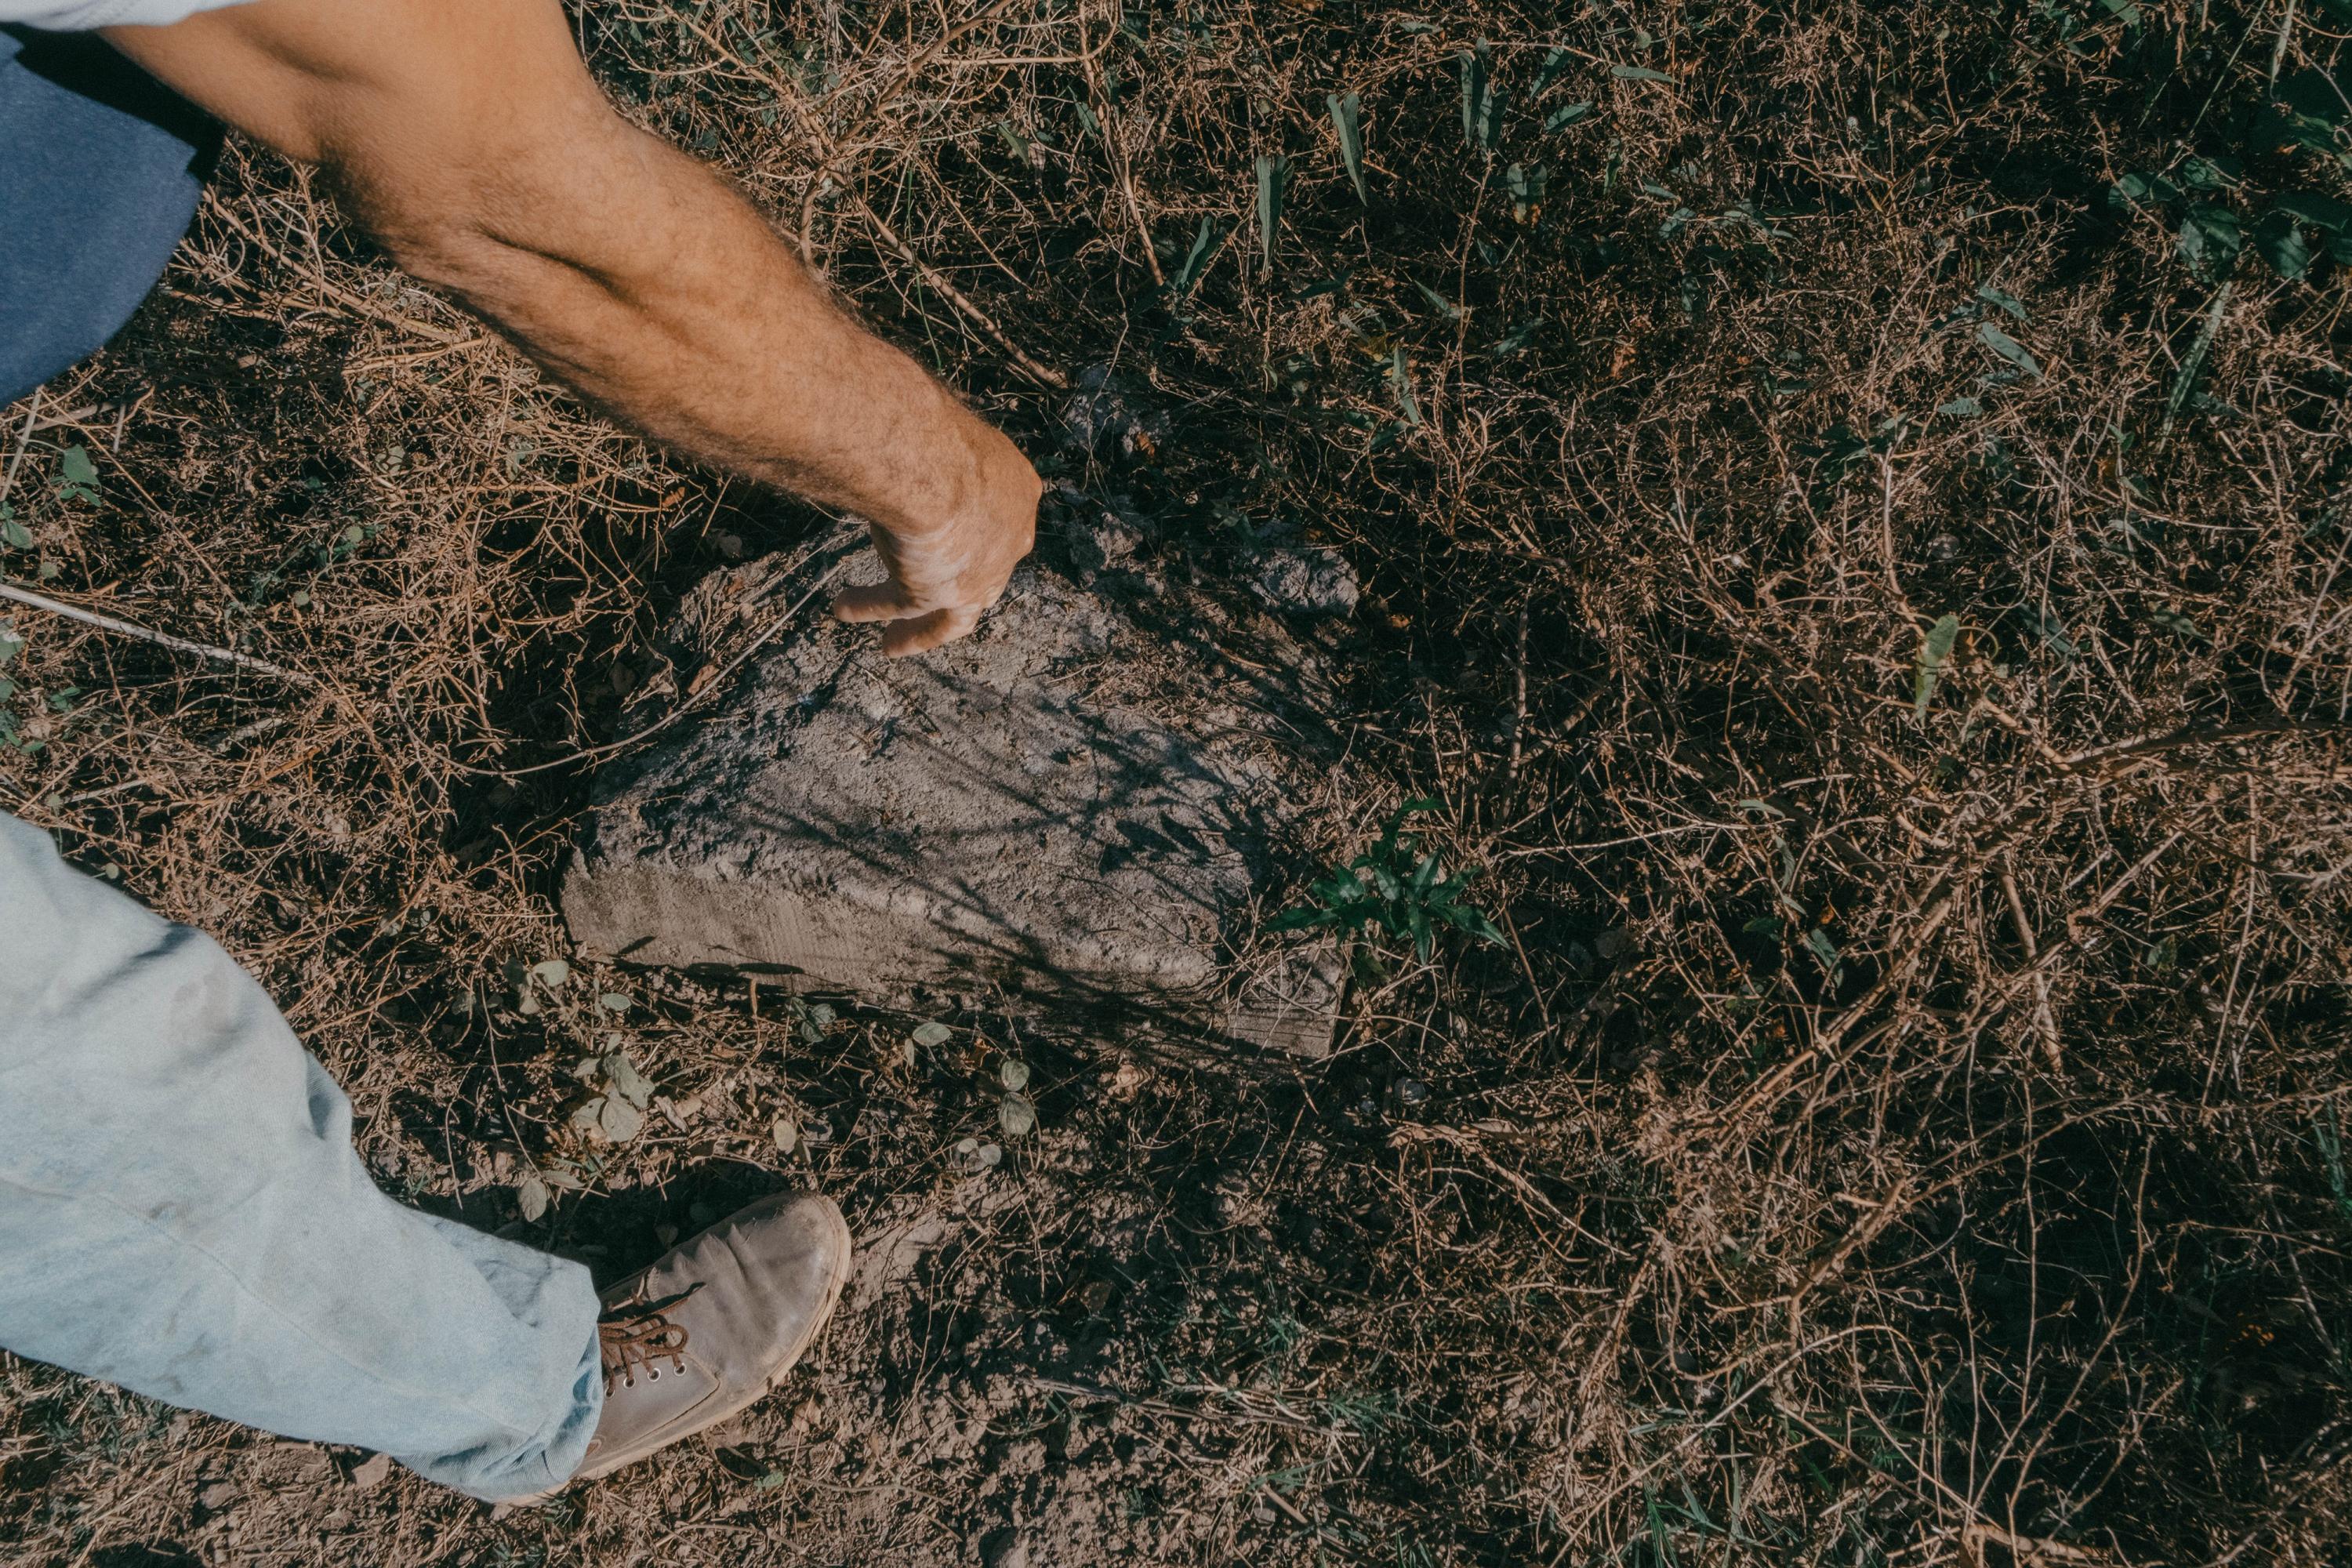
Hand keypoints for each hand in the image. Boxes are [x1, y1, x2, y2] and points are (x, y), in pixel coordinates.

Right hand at [831, 430, 1041, 656]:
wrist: (927, 459)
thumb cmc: (930, 426)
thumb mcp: (942, 430)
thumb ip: (926, 446)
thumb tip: (893, 431)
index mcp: (1018, 491)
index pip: (1001, 521)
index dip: (978, 533)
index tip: (953, 536)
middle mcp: (1009, 540)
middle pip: (983, 578)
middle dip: (955, 593)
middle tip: (934, 602)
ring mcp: (977, 575)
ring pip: (950, 616)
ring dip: (918, 631)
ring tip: (892, 644)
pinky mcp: (935, 593)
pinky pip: (896, 606)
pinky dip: (868, 608)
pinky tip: (842, 607)